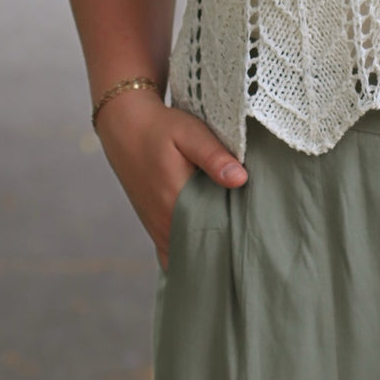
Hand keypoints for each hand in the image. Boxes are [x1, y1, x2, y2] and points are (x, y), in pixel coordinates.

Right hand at [94, 89, 246, 268]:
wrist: (126, 126)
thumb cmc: (160, 128)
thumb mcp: (190, 133)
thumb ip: (213, 156)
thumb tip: (240, 179)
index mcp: (175, 201)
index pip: (212, 235)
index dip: (234, 237)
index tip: (254, 231)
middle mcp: (163, 222)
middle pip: (201, 248)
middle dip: (224, 247)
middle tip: (249, 237)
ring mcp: (157, 227)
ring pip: (186, 253)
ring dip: (208, 250)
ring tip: (234, 241)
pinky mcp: (154, 225)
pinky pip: (173, 252)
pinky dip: (189, 252)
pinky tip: (207, 244)